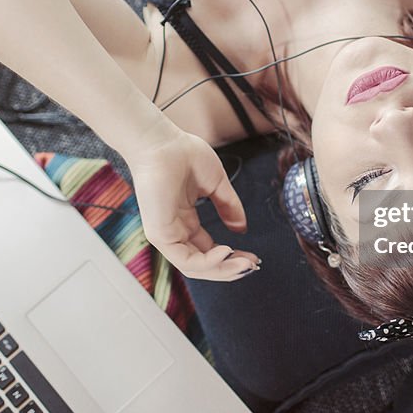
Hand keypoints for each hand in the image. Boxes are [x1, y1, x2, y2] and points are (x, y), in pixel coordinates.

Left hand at [126, 128, 259, 280]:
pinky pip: (186, 261)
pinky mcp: (160, 235)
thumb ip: (229, 206)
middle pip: (204, 264)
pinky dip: (209, 262)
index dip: (231, 257)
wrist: (162, 142)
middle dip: (230, 268)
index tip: (252, 256)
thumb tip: (241, 228)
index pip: (208, 250)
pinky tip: (227, 252)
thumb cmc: (182, 154)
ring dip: (223, 270)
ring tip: (244, 263)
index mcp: (185, 219)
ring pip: (196, 268)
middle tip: (252, 266)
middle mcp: (176, 230)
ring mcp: (166, 235)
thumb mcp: (216, 183)